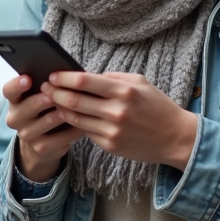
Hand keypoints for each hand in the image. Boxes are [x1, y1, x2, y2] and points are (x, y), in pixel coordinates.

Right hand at [2, 75, 86, 180]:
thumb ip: (48, 84)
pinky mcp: (40, 148)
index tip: (28, 79)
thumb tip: (64, 72)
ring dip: (63, 112)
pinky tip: (84, 123)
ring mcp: (26, 134)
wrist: (44, 137)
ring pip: (47, 121)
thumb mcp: (42, 94)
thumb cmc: (47, 106)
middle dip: (45, 99)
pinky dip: (74, 129)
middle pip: (28, 106)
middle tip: (58, 93)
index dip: (17, 85)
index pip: (9, 90)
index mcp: (15, 99)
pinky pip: (60, 138)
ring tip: (78, 105)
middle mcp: (15, 117)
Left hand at [43, 71, 198, 170]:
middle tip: (44, 88)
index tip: (53, 75)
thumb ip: (113, 78)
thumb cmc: (157, 106)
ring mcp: (112, 130)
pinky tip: (67, 117)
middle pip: (75, 100)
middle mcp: (117, 111)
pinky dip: (74, 123)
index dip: (65, 78)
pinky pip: (86, 132)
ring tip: (51, 102)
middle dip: (55, 93)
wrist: (174, 137)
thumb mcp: (140, 83)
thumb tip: (88, 75)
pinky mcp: (110, 145)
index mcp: (124, 91)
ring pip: (76, 118)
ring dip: (60, 109)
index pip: (85, 81)